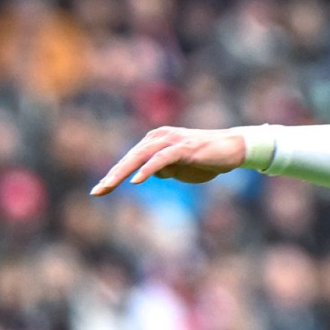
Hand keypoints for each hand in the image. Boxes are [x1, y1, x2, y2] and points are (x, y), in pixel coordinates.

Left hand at [90, 127, 247, 194]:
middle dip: (112, 176)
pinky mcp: (183, 147)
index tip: (98, 191)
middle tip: (96, 192)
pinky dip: (148, 170)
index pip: (129, 160)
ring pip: (140, 157)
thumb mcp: (180, 168)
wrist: (233, 149)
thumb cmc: (207, 159)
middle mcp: (159, 137)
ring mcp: (171, 141)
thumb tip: (152, 174)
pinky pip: (161, 159)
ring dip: (123, 172)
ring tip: (108, 186)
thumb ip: (164, 169)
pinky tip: (136, 181)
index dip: (113, 175)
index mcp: (154, 141)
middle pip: (130, 158)